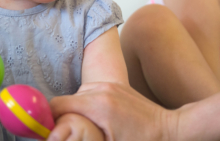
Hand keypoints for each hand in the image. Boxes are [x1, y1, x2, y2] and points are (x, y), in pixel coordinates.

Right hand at [50, 82, 170, 140]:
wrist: (170, 129)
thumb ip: (82, 137)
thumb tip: (57, 137)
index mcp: (98, 105)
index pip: (57, 106)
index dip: (49, 121)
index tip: (52, 135)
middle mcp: (102, 89)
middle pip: (66, 101)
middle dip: (64, 118)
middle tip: (73, 136)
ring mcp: (109, 85)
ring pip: (78, 96)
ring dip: (77, 111)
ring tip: (88, 129)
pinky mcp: (116, 85)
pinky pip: (90, 92)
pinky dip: (88, 105)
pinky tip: (99, 120)